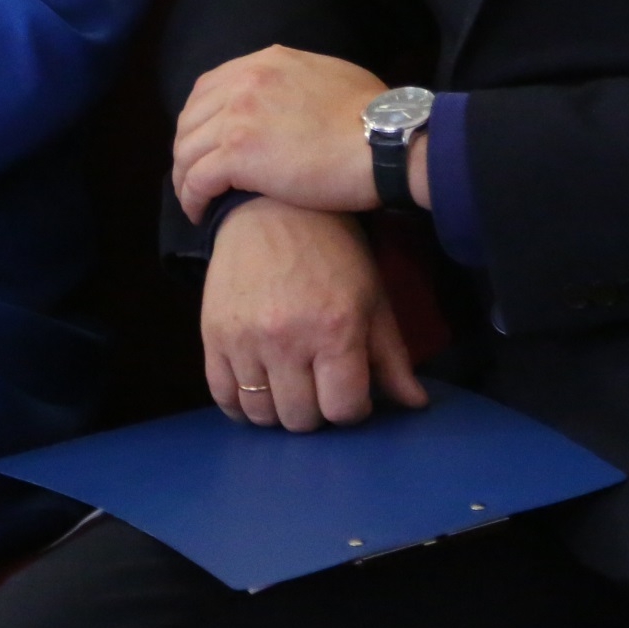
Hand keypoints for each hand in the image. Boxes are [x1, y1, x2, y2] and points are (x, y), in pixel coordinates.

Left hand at [172, 46, 392, 222]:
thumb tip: (295, 94)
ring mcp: (238, 117)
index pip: (209, 87)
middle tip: (194, 176)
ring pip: (187, 150)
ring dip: (184, 178)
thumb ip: (299, 81)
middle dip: (187, 149)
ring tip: (193, 201)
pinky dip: (191, 199)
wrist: (386, 143)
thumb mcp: (332, 75)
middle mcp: (245, 82)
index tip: (204, 141)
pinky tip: (199, 214)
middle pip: (191, 118)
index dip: (199, 118)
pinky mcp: (239, 155)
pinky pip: (196, 179)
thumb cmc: (375, 116)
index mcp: (266, 62)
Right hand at [202, 199, 426, 430]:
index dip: (352, 409)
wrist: (271, 209)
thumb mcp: (372, 298)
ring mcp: (245, 339)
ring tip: (289, 387)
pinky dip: (240, 404)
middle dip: (316, 412)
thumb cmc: (332, 253)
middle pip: (301, 418)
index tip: (350, 391)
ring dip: (279, 411)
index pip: (343, 409)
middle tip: (319, 386)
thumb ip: (392, 358)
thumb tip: (416, 404)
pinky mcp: (212, 335)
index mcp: (335, 329)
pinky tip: (257, 390)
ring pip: (261, 414)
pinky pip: (222, 395)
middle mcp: (287, 339)